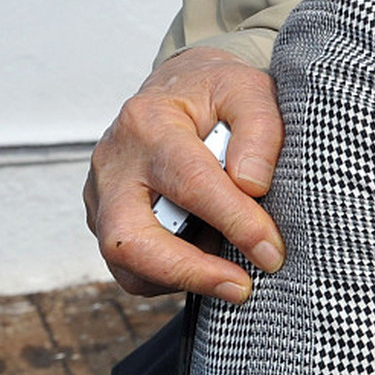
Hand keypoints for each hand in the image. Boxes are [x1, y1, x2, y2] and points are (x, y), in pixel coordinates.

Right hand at [84, 47, 284, 301]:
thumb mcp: (252, 91)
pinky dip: (169, 275)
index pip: (192, 183)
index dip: (236, 223)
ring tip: (231, 270)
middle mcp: (114, 162)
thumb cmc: (221, 92)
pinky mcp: (104, 217)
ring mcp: (101, 194)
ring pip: (124, 260)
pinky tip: (207, 259)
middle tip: (241, 287)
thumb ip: (260, 132)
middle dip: (186, 271)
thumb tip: (251, 186)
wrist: (181, 87)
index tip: (272, 252)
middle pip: (129, 237)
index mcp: (150, 123)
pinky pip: (129, 265)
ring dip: (180, 278)